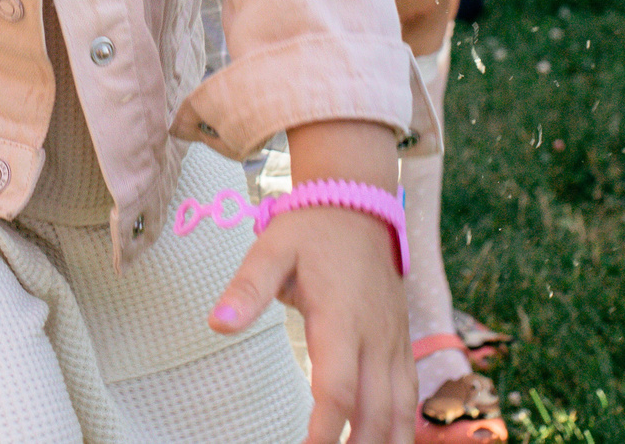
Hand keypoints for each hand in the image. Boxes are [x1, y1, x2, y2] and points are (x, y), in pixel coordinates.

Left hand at [210, 120, 409, 443]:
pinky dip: (401, 428)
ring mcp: (394, 341)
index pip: (337, 391)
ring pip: (400, 410)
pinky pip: (408, 395)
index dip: (325, 432)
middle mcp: (375, 337)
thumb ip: (246, 289)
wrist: (358, 204)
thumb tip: (216, 324)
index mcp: (342, 319)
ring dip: (384, 443)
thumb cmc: (309, 230)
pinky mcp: (401, 342)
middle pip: (375, 413)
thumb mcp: (271, 249)